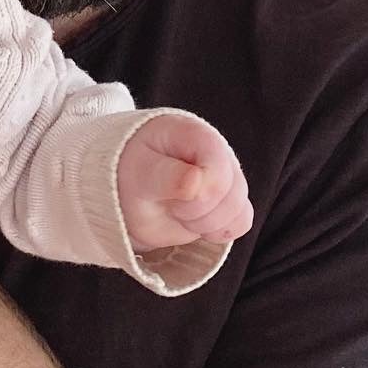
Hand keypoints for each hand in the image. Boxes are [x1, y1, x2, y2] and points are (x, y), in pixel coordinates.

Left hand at [117, 115, 251, 252]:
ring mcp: (228, 176)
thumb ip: (166, 177)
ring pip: (239, 213)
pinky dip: (217, 231)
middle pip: (231, 198)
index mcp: (197, 136)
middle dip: (196, 213)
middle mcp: (219, 153)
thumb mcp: (138, 172)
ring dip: (204, 224)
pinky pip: (242, 222)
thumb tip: (196, 183)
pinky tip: (193, 221)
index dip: (193, 199)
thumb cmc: (131, 172)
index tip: (165, 195)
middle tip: (168, 204)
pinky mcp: (231, 199)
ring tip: (177, 210)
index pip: (216, 176)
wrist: (125, 185)